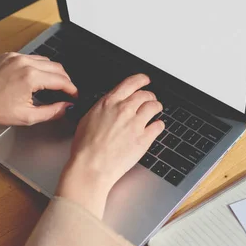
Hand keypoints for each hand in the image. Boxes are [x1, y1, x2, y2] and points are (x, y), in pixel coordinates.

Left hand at [0, 52, 77, 125]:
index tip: (75, 96)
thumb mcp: (27, 117)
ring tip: (54, 86)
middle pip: (57, 67)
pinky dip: (39, 67)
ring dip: (53, 72)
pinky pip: (32, 58)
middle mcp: (25, 63)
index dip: (72, 89)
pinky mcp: (10, 55)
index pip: (61, 80)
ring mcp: (16, 57)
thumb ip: (52, 112)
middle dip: (65, 80)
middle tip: (68, 92)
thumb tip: (66, 108)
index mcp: (31, 77)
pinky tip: (38, 79)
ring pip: (46, 60)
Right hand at [57, 74, 164, 218]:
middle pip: (145, 95)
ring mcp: (136, 124)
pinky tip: (157, 126)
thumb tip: (108, 107)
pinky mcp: (144, 138)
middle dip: (150, 95)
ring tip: (156, 110)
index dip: (141, 79)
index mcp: (109, 103)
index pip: (131, 83)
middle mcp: (124, 110)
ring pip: (154, 107)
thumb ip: (102, 109)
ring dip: (157, 107)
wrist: (91, 166)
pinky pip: (159, 126)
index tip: (145, 80)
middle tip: (150, 99)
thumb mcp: (87, 119)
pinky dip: (159, 125)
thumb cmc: (85, 148)